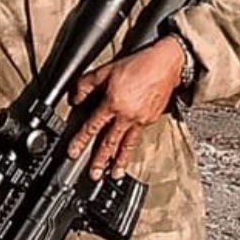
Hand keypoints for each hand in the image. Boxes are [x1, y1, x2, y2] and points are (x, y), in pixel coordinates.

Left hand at [67, 37, 185, 178]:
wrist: (166, 64)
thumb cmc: (138, 65)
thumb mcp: (105, 71)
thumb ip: (87, 85)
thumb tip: (75, 98)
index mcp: (113, 103)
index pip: (92, 126)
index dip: (81, 141)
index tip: (73, 153)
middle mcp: (127, 115)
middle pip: (110, 142)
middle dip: (100, 160)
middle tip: (93, 175)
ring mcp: (141, 120)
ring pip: (127, 144)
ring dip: (119, 161)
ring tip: (115, 174)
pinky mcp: (151, 120)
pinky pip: (137, 137)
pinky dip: (132, 148)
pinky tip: (128, 154)